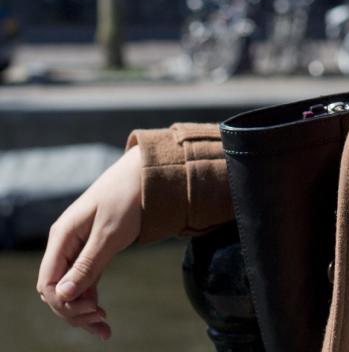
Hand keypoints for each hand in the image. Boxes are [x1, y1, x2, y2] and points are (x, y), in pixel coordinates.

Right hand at [36, 143, 143, 340]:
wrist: (147, 174)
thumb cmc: (127, 198)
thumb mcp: (109, 234)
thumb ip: (86, 265)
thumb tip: (62, 296)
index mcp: (62, 236)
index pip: (47, 282)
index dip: (64, 302)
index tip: (93, 309)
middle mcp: (65, 243)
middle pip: (56, 290)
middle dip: (74, 311)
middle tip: (102, 322)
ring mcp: (77, 248)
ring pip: (70, 289)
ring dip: (83, 311)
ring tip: (105, 329)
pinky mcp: (91, 251)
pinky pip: (83, 281)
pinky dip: (90, 299)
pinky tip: (102, 316)